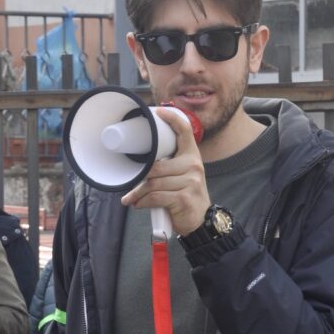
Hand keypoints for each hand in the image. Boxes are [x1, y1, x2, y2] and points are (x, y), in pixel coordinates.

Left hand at [120, 107, 210, 235]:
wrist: (200, 221)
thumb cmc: (185, 196)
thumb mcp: (182, 176)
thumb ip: (167, 166)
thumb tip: (141, 164)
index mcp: (191, 156)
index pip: (184, 131)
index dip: (172, 118)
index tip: (159, 111)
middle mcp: (193, 166)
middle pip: (156, 166)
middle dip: (140, 178)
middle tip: (132, 185)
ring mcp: (190, 182)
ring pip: (153, 183)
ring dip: (138, 193)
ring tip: (132, 198)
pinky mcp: (184, 197)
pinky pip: (156, 197)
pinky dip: (143, 202)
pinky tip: (138, 204)